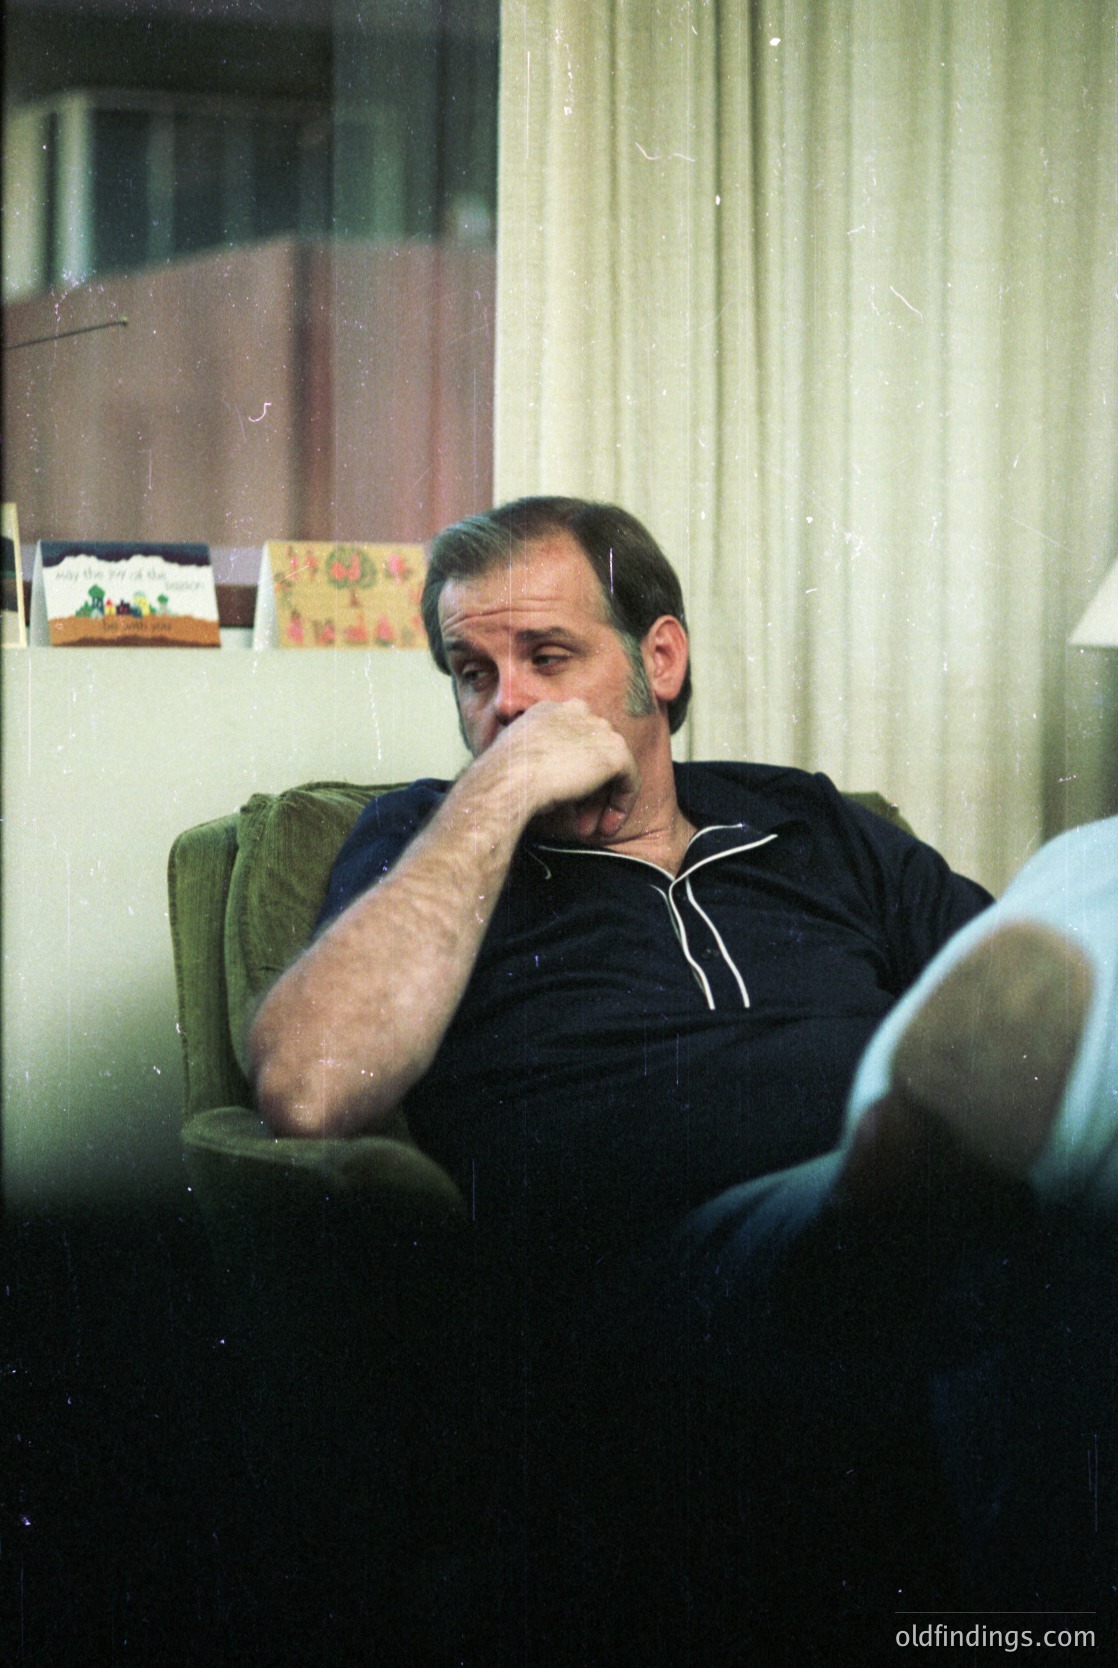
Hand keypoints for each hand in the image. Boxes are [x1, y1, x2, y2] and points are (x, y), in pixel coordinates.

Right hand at [478, 699, 640, 842]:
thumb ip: (539, 759)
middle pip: (593, 755)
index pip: (573, 741)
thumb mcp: (520, 759)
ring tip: (590, 829)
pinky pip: (629, 780)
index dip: (571, 773)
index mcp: (550, 710)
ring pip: (610, 769)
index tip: (565, 800)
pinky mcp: (615, 752)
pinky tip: (607, 826)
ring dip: (600, 802)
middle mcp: (577, 711)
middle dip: (588, 792)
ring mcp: (598, 729)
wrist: (509, 779)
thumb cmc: (504, 776)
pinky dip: (621, 804)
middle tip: (579, 821)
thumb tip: (552, 780)